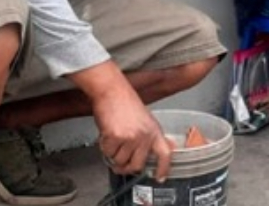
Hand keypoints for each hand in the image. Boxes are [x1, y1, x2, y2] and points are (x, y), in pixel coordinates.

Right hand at [67, 62, 174, 180]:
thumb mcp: (144, 120)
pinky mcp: (116, 137)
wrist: (112, 90)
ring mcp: (131, 137)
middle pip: (137, 165)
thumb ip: (147, 137)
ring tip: (113, 139)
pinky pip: (108, 153)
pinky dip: (104, 147)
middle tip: (119, 164)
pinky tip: (106, 134)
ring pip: (120, 161)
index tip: (159, 177)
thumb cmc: (124, 102)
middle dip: (126, 167)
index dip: (163, 168)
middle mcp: (145, 136)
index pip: (164, 154)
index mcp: (154, 130)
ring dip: (113, 154)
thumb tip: (147, 154)